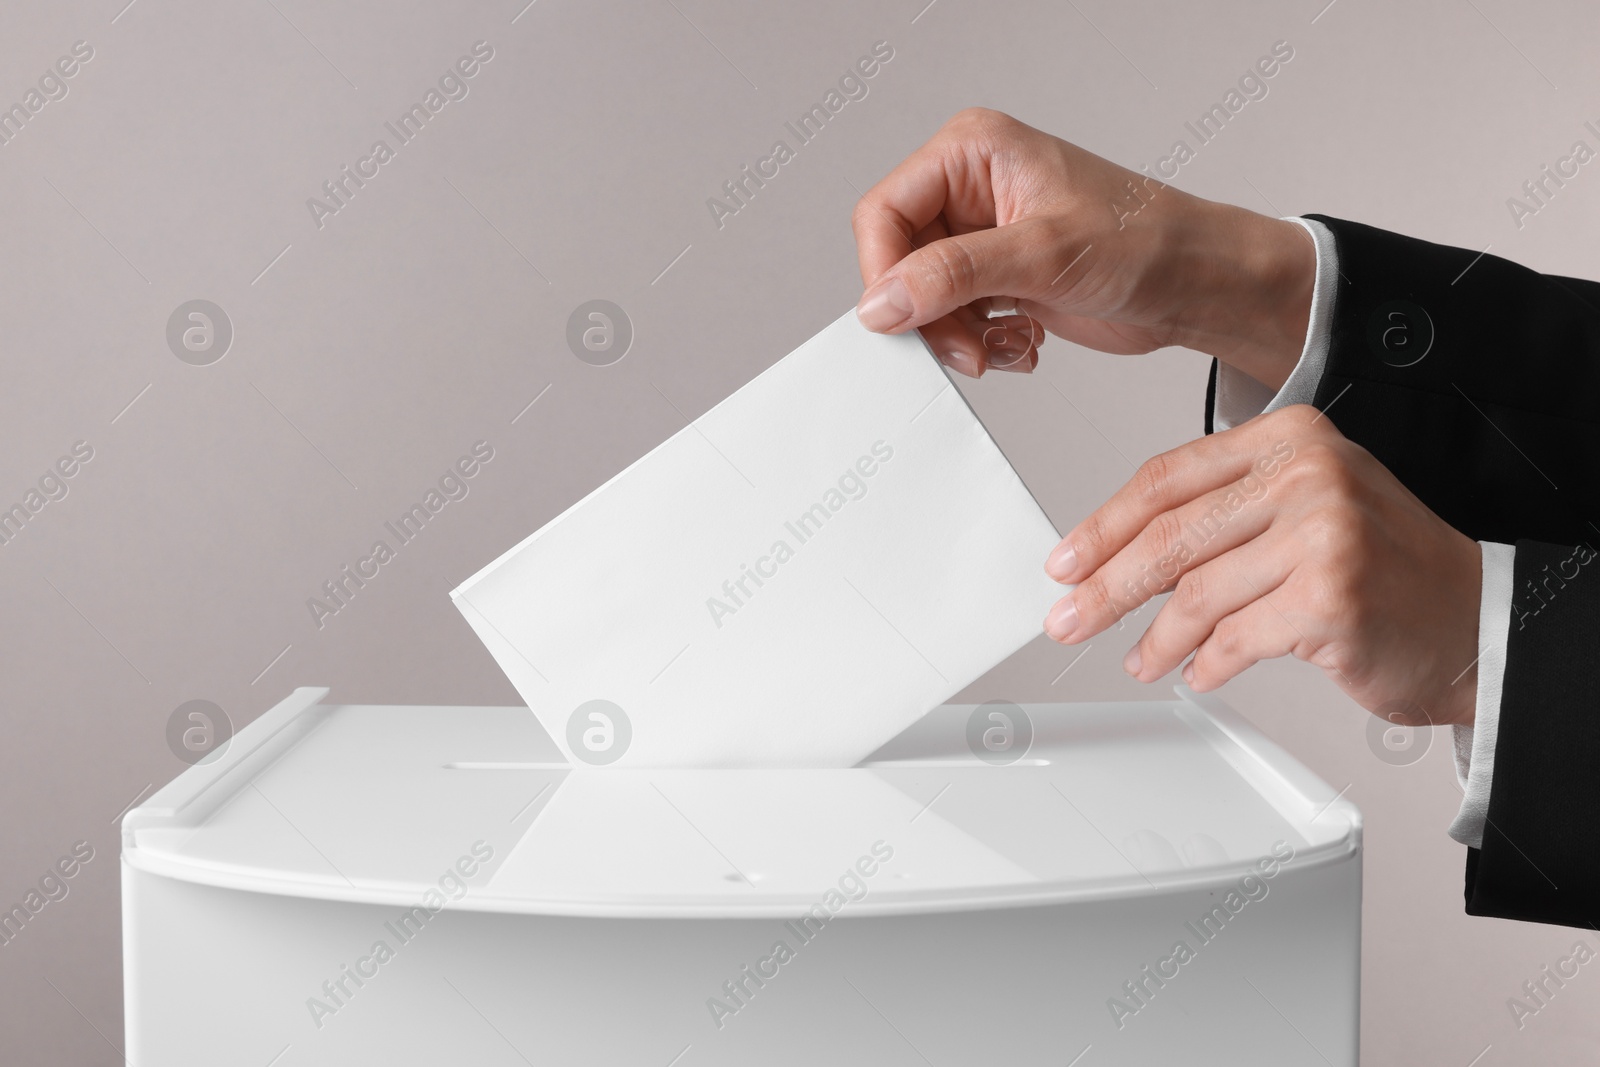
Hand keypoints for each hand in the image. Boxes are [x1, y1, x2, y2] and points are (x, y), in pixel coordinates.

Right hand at [851, 108, 1314, 384]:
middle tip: (968, 349)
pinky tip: (1023, 341)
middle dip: (930, 316)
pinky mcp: (1000, 278)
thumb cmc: (1148, 242)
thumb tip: (883, 300)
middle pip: (901, 263)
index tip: (901, 321)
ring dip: (959, 337)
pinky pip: (955, 320)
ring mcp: (985, 237)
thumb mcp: (1043, 254)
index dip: (885, 273)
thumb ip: (954, 275)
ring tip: (1005, 345)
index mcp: (974, 153)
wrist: (1199, 284)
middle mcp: (972, 190)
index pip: (886, 212)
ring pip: (924, 300)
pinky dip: (982, 344)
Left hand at [1041, 405, 1482, 727]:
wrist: (1476, 620)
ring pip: (1197, 594)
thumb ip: (1222, 516)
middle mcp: (1308, 475)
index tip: (1066, 560)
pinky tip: (1197, 673)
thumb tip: (1121, 554)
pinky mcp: (1329, 598)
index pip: (1167, 478)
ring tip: (1141, 659)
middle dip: (1108, 586)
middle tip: (1070, 617)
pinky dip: (1206, 664)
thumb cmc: (1385, 567)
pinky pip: (1235, 639)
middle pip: (1170, 536)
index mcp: (1291, 438)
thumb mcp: (1304, 508)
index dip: (1104, 525)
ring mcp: (1323, 534)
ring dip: (1157, 639)